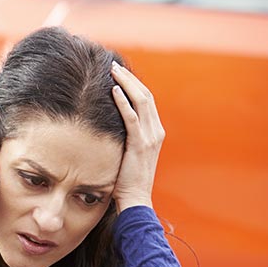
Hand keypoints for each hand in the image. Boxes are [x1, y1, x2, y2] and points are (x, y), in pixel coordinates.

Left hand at [111, 61, 164, 213]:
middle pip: (145, 95)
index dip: (134, 85)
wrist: (136, 199)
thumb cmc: (128, 181)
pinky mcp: (139, 145)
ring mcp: (150, 138)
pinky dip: (123, 102)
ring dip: (126, 83)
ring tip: (112, 71)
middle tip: (114, 66)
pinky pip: (132, 118)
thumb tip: (111, 128)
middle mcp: (156, 132)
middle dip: (130, 78)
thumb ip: (127, 139)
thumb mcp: (130, 155)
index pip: (147, 101)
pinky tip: (113, 90)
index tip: (120, 74)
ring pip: (141, 101)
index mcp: (155, 133)